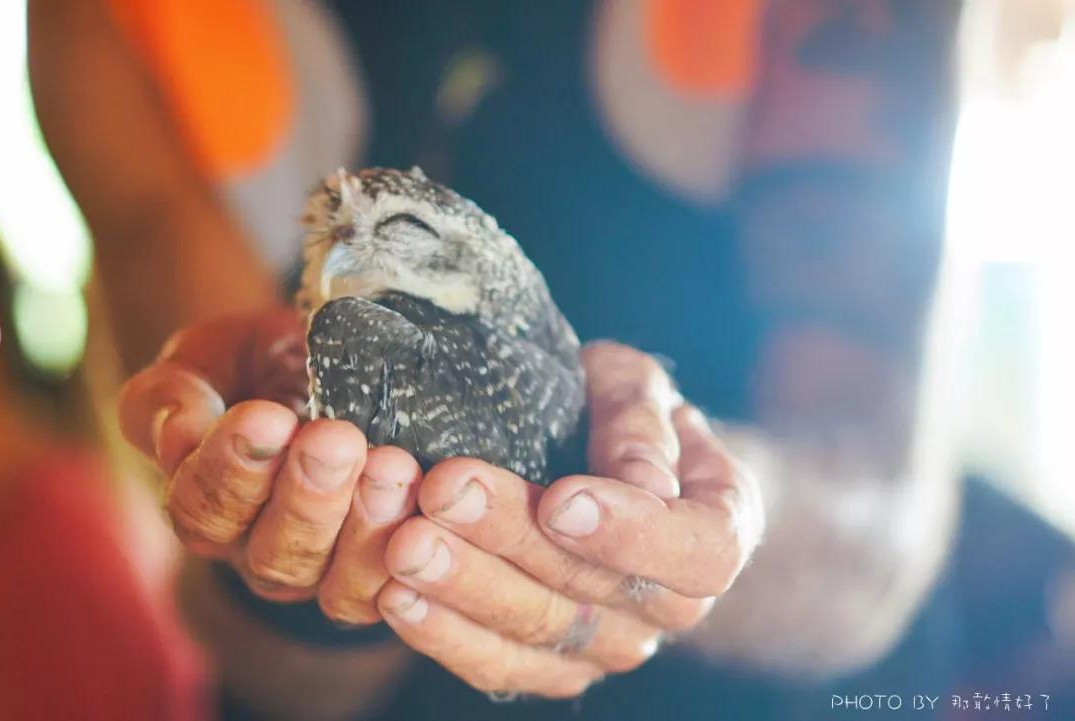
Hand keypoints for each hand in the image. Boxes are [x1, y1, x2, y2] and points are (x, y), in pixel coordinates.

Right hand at [118, 310, 419, 618]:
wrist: (328, 364)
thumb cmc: (259, 363)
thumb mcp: (210, 357)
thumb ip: (176, 393)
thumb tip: (177, 431)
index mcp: (205, 503)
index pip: (204, 506)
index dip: (233, 467)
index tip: (265, 417)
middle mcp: (258, 550)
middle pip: (274, 554)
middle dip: (308, 496)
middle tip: (338, 439)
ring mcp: (324, 568)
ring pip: (335, 581)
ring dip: (366, 526)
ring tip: (392, 467)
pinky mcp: (382, 570)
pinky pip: (392, 588)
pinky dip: (411, 552)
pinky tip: (430, 509)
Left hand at [366, 342, 763, 697]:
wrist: (598, 460)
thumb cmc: (623, 413)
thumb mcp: (638, 388)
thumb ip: (641, 425)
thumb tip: (646, 482)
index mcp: (717, 531)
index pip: (698, 553)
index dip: (631, 534)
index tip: (560, 497)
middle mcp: (673, 605)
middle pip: (597, 589)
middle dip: (513, 540)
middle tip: (445, 492)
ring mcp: (611, 643)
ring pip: (541, 628)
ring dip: (467, 587)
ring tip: (406, 544)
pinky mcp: (552, 664)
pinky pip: (502, 665)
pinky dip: (444, 633)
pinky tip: (396, 595)